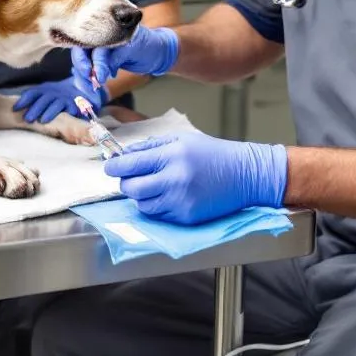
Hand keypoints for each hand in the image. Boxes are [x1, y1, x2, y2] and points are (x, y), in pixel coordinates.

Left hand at [13, 78, 106, 124]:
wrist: (80, 89)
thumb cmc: (56, 95)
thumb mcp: (44, 94)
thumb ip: (32, 99)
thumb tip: (14, 107)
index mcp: (44, 90)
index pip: (32, 93)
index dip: (24, 100)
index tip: (15, 108)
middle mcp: (54, 93)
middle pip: (43, 99)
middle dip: (35, 109)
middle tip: (27, 119)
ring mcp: (65, 99)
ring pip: (56, 105)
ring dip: (49, 112)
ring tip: (43, 120)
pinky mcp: (75, 105)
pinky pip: (71, 109)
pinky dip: (67, 114)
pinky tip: (62, 121)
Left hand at [71, 26, 178, 87]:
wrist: (159, 50)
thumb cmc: (132, 55)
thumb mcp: (111, 61)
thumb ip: (96, 66)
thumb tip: (82, 79)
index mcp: (100, 34)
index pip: (80, 44)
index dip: (78, 61)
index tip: (80, 76)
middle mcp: (107, 31)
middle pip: (85, 45)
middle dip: (82, 65)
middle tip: (87, 79)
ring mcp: (119, 35)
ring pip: (98, 50)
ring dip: (96, 68)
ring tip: (98, 80)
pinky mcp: (130, 43)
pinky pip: (115, 56)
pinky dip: (109, 68)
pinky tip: (111, 75)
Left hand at [103, 132, 287, 224]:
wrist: (244, 174)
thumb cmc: (212, 153)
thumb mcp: (181, 139)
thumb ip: (150, 147)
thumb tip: (123, 154)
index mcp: (171, 155)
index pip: (129, 165)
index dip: (114, 167)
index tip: (111, 168)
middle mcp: (174, 178)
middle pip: (131, 188)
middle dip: (126, 183)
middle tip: (132, 178)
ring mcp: (180, 200)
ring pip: (142, 205)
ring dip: (141, 197)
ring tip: (154, 186)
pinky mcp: (186, 216)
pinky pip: (159, 214)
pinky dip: (158, 206)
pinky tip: (169, 195)